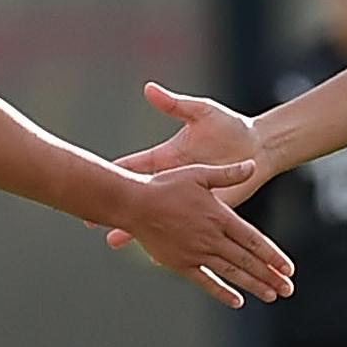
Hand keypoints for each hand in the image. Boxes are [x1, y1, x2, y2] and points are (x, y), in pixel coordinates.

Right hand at [107, 83, 269, 253]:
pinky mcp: (204, 211)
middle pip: (140, 197)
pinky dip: (166, 237)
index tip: (92, 177)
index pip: (134, 165)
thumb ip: (176, 105)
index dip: (113, 171)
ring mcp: (187, 199)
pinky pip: (183, 228)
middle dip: (116, 206)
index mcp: (168, 158)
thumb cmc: (229, 128)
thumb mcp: (202, 113)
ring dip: (134, 228)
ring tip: (111, 241)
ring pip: (157, 216)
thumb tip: (149, 88)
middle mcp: (173, 181)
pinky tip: (151, 257)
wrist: (256, 146)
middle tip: (90, 217)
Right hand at [115, 162, 294, 308]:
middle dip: (270, 276)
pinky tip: (237, 301)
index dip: (273, 255)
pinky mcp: (181, 264)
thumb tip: (252, 166)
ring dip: (253, 285)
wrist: (134, 204)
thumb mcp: (200, 174)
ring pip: (231, 273)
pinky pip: (206, 281)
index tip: (288, 269)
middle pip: (247, 261)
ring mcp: (196, 253)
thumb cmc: (165, 185)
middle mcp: (212, 238)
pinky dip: (222, 292)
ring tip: (271, 295)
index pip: (254, 240)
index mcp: (219, 217)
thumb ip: (228, 174)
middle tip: (288, 289)